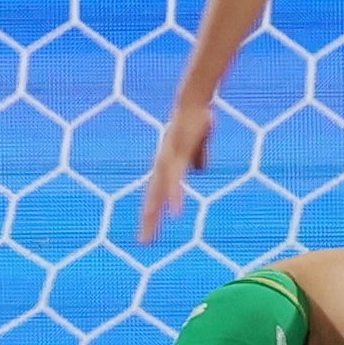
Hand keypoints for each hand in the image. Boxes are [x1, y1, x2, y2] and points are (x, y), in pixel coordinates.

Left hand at [140, 95, 213, 243]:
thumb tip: (200, 170)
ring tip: (151, 232)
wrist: (194, 102)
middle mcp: (163, 164)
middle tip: (143, 242)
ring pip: (159, 192)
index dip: (153, 211)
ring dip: (154, 213)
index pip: (157, 192)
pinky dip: (174, 197)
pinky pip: (175, 182)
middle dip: (149, 220)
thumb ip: (198, 157)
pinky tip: (175, 212)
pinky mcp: (178, 157)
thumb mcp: (199, 144)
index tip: (150, 231)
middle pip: (153, 197)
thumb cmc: (197, 120)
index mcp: (168, 164)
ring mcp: (169, 161)